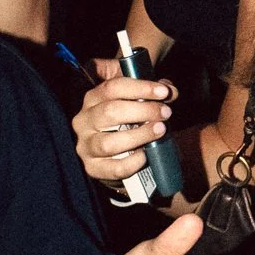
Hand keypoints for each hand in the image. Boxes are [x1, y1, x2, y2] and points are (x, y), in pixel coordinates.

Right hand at [75, 55, 175, 188]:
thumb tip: (170, 91)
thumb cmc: (126, 120)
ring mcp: (86, 146)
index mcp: (93, 98)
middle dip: (143, 111)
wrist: (113, 154)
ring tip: (160, 130)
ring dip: (139, 135)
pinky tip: (146, 155)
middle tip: (165, 112)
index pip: (113, 87)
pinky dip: (133, 162)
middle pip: (110, 112)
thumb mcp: (135, 101)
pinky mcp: (93, 168)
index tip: (163, 92)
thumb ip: (151, 93)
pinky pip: (114, 167)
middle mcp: (84, 120)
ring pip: (109, 142)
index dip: (140, 88)